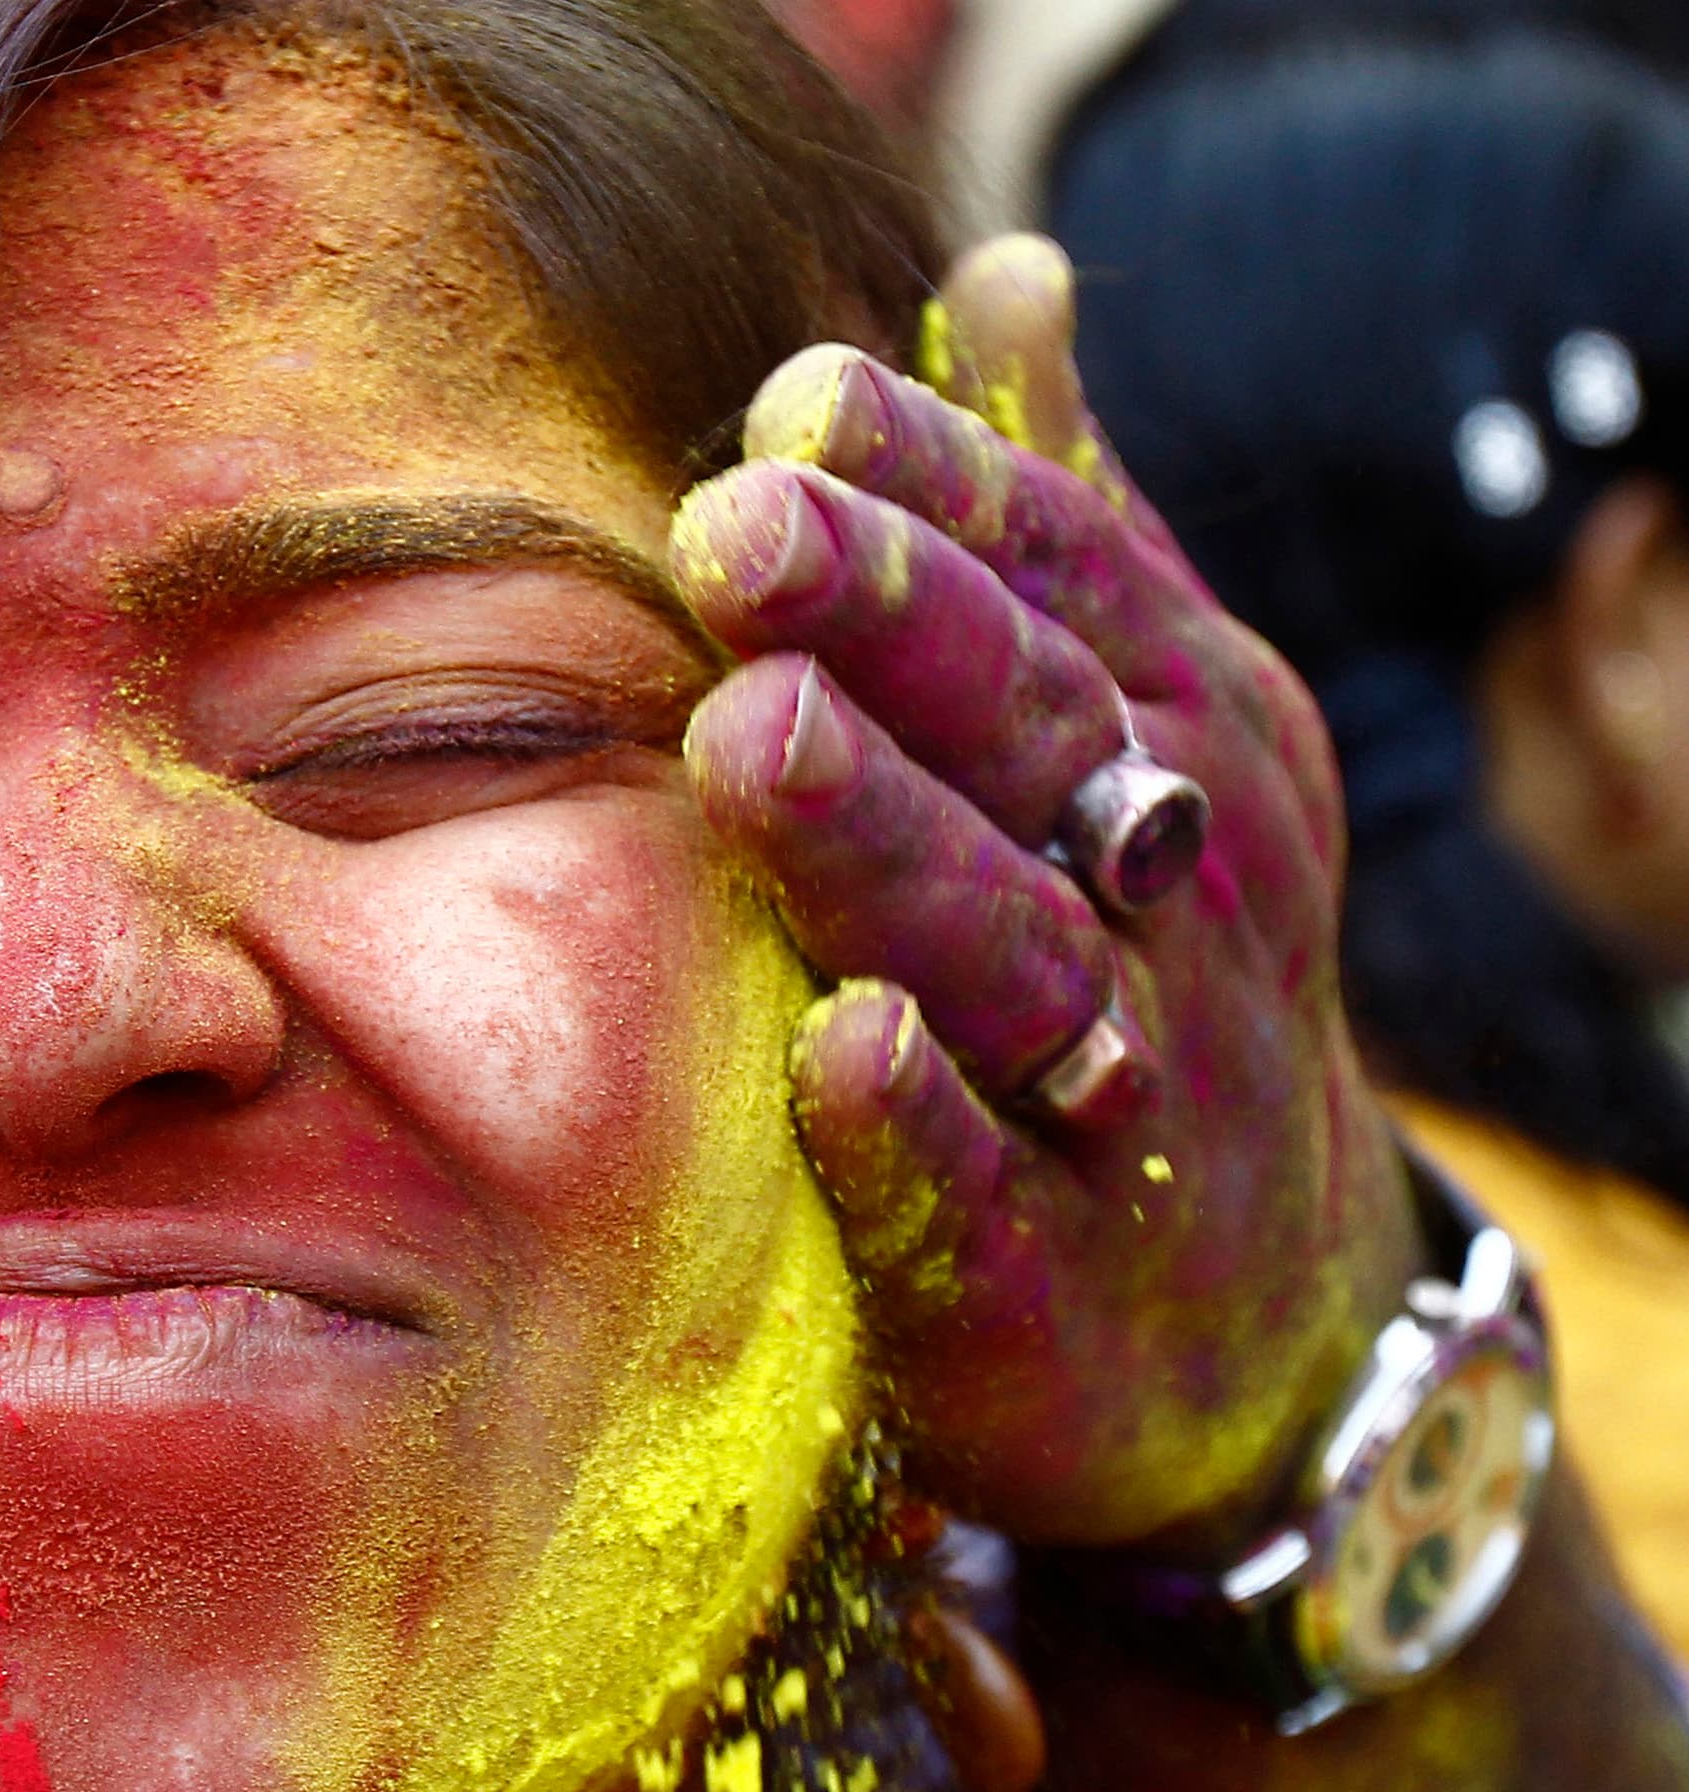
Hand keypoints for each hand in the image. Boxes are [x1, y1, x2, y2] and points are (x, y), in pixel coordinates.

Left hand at [671, 236, 1418, 1552]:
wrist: (1258, 1320)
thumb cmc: (1145, 959)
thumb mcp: (1142, 726)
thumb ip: (1058, 516)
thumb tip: (1003, 266)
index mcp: (1180, 735)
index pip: (1060, 579)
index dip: (938, 488)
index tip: (798, 398)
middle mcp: (1173, 894)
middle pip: (1030, 740)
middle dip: (888, 629)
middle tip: (738, 527)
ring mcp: (1128, 1095)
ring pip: (1008, 955)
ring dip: (883, 846)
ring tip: (751, 738)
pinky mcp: (1049, 1283)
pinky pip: (983, 1198)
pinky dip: (915, 1127)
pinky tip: (830, 1046)